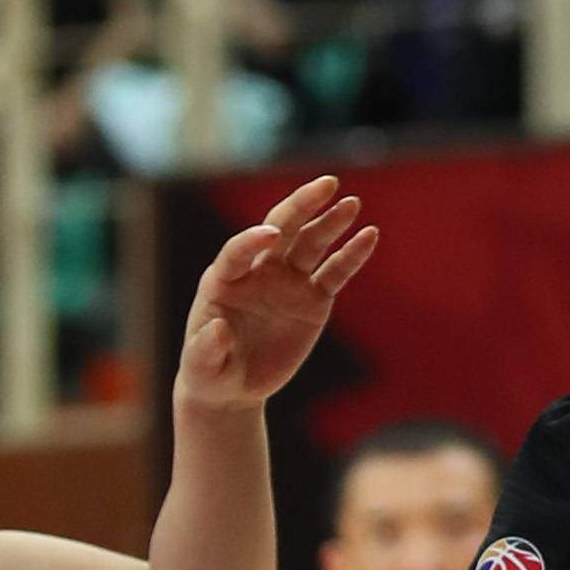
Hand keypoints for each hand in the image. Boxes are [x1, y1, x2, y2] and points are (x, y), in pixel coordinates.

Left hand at [175, 174, 377, 411]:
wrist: (234, 386)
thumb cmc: (210, 371)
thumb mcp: (200, 367)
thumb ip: (205, 349)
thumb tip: (218, 329)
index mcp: (225, 279)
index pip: (239, 249)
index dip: (252, 239)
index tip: (271, 235)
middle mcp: (258, 270)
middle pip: (282, 228)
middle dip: (302, 205)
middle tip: (327, 184)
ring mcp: (288, 281)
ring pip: (312, 244)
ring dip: (331, 222)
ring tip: (352, 203)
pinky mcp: (313, 299)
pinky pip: (335, 273)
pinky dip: (351, 255)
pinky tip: (369, 236)